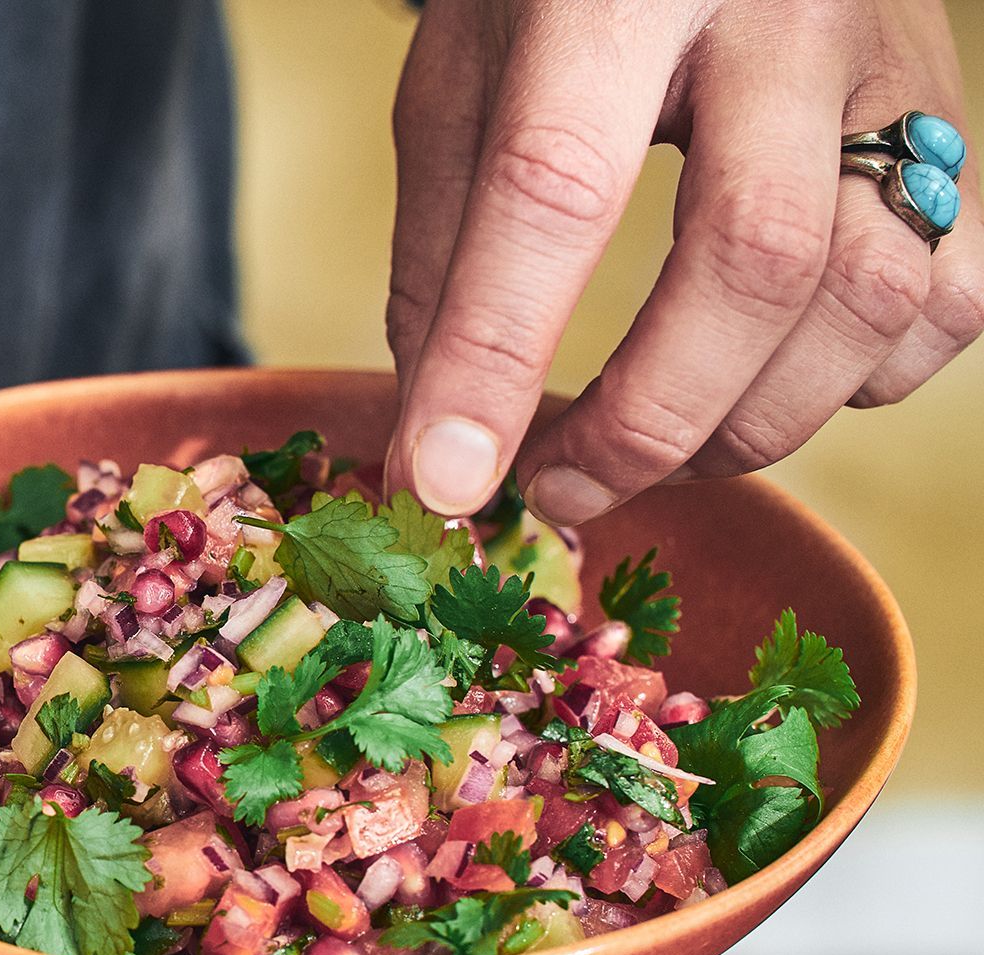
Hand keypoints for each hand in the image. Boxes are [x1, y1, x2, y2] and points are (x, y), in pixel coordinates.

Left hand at [381, 0, 980, 522]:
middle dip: (647, 421)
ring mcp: (894, 66)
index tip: (445, 478)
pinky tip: (760, 385)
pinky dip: (856, 384)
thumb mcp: (459, 85)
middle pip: (754, 258)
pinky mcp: (956, 123)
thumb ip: (442, 254)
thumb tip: (440, 437)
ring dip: (749, 425)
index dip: (496, 356)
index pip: (555, 187)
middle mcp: (783, 15)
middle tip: (553, 488)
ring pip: (871, 294)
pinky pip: (949, 296)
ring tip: (645, 452)